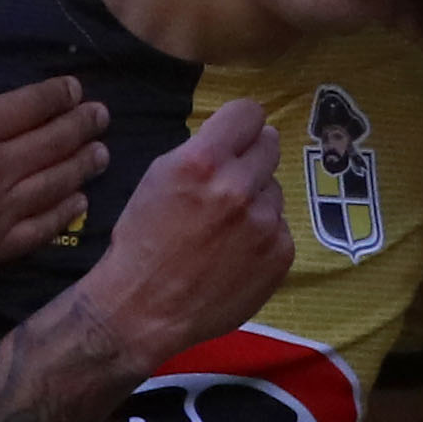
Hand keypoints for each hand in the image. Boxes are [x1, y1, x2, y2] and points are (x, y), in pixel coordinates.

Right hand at [0, 33, 108, 299]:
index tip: (76, 88)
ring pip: (55, 183)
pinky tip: (78, 205)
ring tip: (102, 154)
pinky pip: (41, 229)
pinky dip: (65, 214)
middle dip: (81, 124)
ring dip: (82, 165)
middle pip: (53, 141)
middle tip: (102, 116)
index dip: (57, 94)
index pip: (29, 105)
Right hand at [76, 99, 292, 361]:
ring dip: (256, 200)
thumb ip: (200, 152)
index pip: (249, 112)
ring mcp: (264, 223)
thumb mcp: (157, 178)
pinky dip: (262, 235)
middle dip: (251, 157)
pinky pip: (279, 226)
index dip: (240, 124)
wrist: (145, 309)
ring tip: (225, 228)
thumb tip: (236, 140)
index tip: (236, 135)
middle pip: (269, 145)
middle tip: (231, 180)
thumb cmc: (142, 241)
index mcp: (202, 162)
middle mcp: (238, 187)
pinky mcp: (280, 253)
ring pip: (274, 190)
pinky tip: (236, 253)